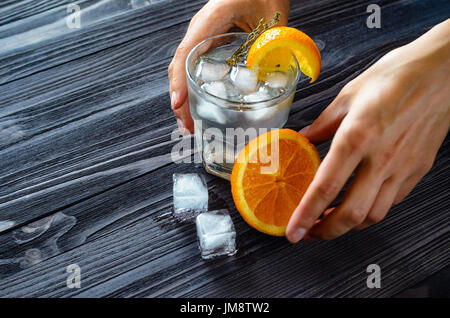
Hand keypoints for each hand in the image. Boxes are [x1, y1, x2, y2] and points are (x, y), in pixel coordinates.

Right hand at [168, 0, 289, 133]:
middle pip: (179, 67)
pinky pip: (195, 67)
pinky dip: (193, 88)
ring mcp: (202, 37)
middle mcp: (200, 30)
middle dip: (180, 100)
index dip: (180, 82)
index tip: (179, 105)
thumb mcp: (273, 19)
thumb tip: (271, 81)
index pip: (186, 54)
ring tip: (190, 124)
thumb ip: (272, 47)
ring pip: (184, 70)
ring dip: (184, 97)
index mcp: (210, 21)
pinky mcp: (210, 42)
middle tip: (188, 128)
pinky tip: (200, 105)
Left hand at [286, 19, 449, 241]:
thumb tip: (302, 140)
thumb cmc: (396, 76)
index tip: (292, 232)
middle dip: (325, 232)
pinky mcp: (417, 170)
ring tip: (329, 221)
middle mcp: (380, 158)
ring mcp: (402, 168)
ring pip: (373, 215)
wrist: (442, 70)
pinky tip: (358, 203)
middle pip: (352, 213)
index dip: (305, 215)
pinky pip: (391, 201)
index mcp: (357, 137)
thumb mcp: (348, 95)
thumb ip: (322, 124)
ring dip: (348, 225)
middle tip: (308, 233)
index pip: (325, 187)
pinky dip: (370, 211)